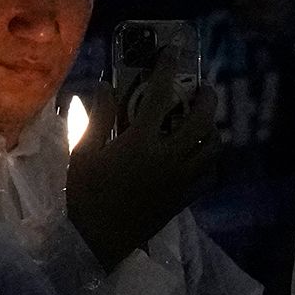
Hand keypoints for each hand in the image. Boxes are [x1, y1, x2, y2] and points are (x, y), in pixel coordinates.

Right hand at [64, 62, 222, 269]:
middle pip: (201, 120)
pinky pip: (209, 174)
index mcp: (140, 143)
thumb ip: (96, 116)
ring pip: (212, 147)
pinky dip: (209, 160)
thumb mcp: (82, 152)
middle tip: (201, 88)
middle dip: (206, 98)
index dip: (167, 69)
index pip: (160, 96)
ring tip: (203, 120)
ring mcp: (180, 180)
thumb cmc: (83, 196)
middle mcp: (168, 159)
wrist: (96, 243)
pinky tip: (198, 154)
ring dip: (211, 128)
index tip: (171, 52)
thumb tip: (106, 84)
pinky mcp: (183, 199)